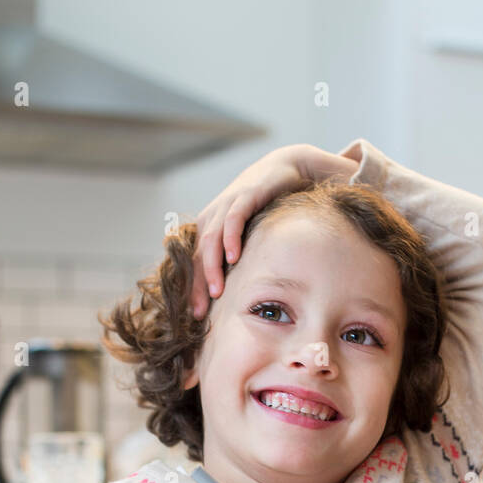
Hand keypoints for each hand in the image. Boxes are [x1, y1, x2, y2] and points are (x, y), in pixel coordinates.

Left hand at [190, 144, 357, 318]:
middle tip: (199, 312)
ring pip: (210, 239)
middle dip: (196, 285)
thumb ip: (244, 255)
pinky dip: (230, 238)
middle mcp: (214, 215)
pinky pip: (233, 218)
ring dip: (211, 267)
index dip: (192, 287)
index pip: (194, 261)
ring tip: (217, 292)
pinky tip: (233, 258)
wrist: (289, 167)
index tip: (195, 314)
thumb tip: (246, 291)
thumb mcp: (253, 233)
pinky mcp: (246, 194)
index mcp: (212, 226)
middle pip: (196, 254)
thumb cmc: (271, 204)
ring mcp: (228, 203)